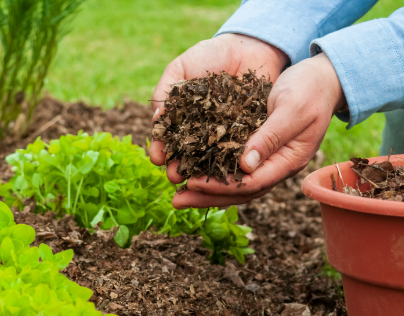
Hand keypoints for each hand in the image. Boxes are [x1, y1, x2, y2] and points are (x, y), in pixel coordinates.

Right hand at [150, 34, 288, 166]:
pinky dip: (231, 160)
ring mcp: (224, 134)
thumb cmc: (210, 55)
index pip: (168, 138)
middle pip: (187, 153)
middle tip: (174, 177)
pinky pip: (238, 149)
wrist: (247, 46)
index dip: (160, 149)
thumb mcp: (181, 67)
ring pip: (211, 157)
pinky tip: (224, 170)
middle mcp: (202, 130)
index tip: (157, 158)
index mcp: (182, 118)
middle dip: (179, 166)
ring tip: (195, 180)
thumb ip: (166, 92)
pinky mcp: (247, 133)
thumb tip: (156, 119)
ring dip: (202, 171)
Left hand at [171, 53, 345, 208]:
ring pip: (234, 182)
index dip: (221, 186)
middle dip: (207, 197)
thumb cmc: (310, 89)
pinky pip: (232, 166)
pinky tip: (192, 169)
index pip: (251, 184)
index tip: (192, 183)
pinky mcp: (257, 147)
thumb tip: (245, 166)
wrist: (322, 78)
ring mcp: (267, 159)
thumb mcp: (292, 108)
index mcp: (288, 160)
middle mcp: (276, 165)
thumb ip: (271, 136)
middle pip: (239, 191)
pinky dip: (212, 170)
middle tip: (176, 201)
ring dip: (206, 189)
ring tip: (178, 193)